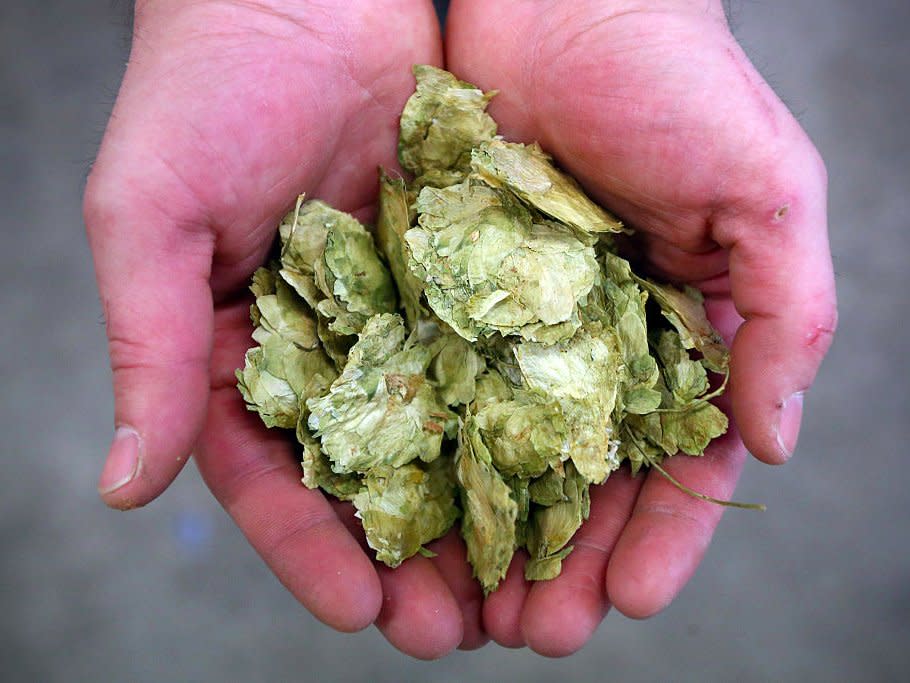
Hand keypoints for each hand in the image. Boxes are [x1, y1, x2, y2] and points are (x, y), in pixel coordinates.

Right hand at [85, 0, 487, 658]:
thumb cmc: (199, 91)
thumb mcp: (148, 220)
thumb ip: (146, 350)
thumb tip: (121, 484)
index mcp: (242, 351)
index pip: (274, 475)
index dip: (313, 550)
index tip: (363, 612)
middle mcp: (329, 344)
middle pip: (373, 475)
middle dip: (414, 557)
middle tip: (459, 631)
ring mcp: (401, 311)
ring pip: (445, 432)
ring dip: (482, 511)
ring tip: (523, 589)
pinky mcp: (462, 270)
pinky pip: (496, 354)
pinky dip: (526, 417)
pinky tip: (562, 475)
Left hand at [445, 0, 835, 654]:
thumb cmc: (676, 80)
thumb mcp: (767, 191)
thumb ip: (787, 314)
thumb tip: (779, 438)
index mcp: (677, 333)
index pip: (676, 462)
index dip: (661, 538)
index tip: (627, 600)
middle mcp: (593, 342)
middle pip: (579, 478)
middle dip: (562, 558)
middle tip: (532, 631)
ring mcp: (515, 322)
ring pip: (501, 451)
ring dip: (490, 531)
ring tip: (467, 607)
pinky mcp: (445, 290)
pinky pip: (435, 383)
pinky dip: (429, 452)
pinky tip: (412, 513)